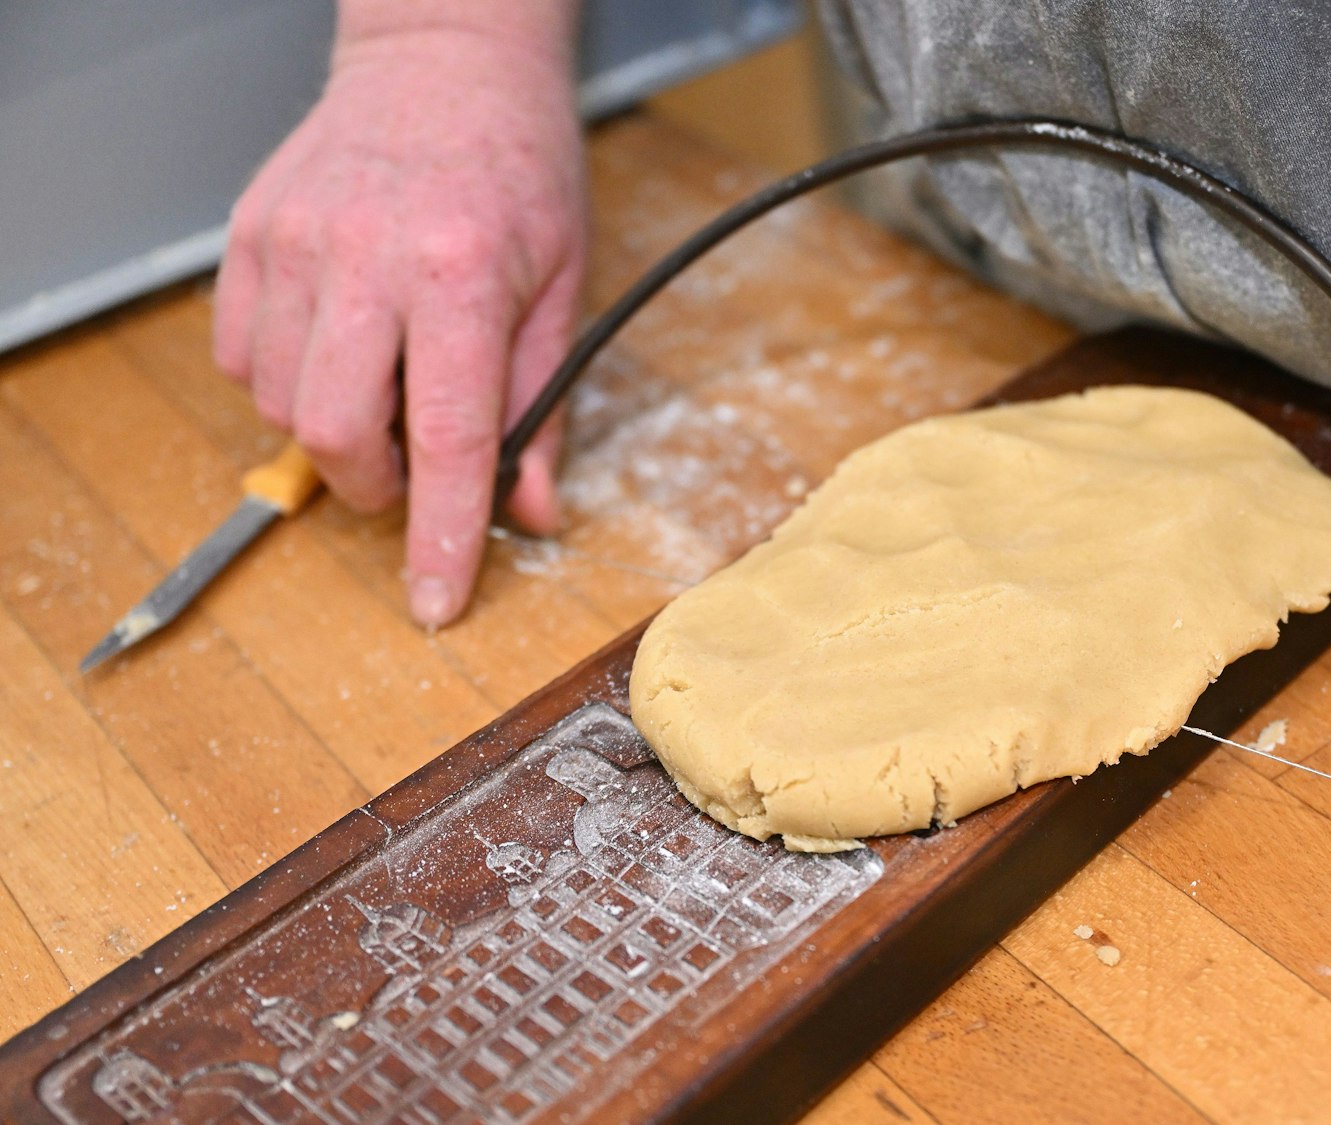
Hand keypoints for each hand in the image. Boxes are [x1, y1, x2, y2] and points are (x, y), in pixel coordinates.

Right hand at [214, 2, 584, 625]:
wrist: (446, 64)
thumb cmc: (519, 169)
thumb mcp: (564, 287)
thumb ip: (543, 408)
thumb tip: (530, 514)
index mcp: (463, 274)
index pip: (447, 435)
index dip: (438, 532)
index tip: (435, 600)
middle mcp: (368, 256)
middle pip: (332, 431)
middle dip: (372, 485)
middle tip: (410, 468)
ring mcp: (295, 240)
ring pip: (276, 401)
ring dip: (330, 430)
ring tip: (383, 383)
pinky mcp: (249, 232)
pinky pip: (237, 353)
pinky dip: (280, 380)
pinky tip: (337, 346)